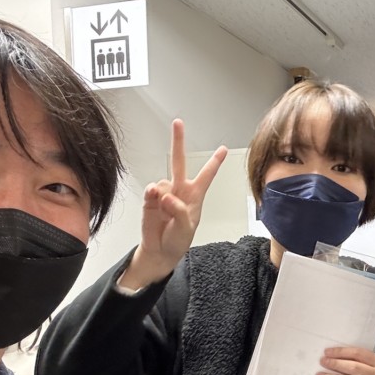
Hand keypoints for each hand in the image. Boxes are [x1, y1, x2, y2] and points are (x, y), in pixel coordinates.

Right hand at [119, 119, 225, 289]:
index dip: (214, 161)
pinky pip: (151, 189)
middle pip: (179, 162)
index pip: (206, 175)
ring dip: (164, 195)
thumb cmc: (178, 241)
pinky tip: (154, 199)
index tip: (223, 148)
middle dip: (178, 142)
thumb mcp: (186, 229)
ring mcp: (164, 194)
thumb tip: (166, 195)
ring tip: (165, 213)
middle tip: (177, 123)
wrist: (160, 251)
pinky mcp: (150, 199)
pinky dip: (153, 193)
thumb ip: (179, 211)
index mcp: (195, 196)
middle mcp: (179, 190)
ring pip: (163, 181)